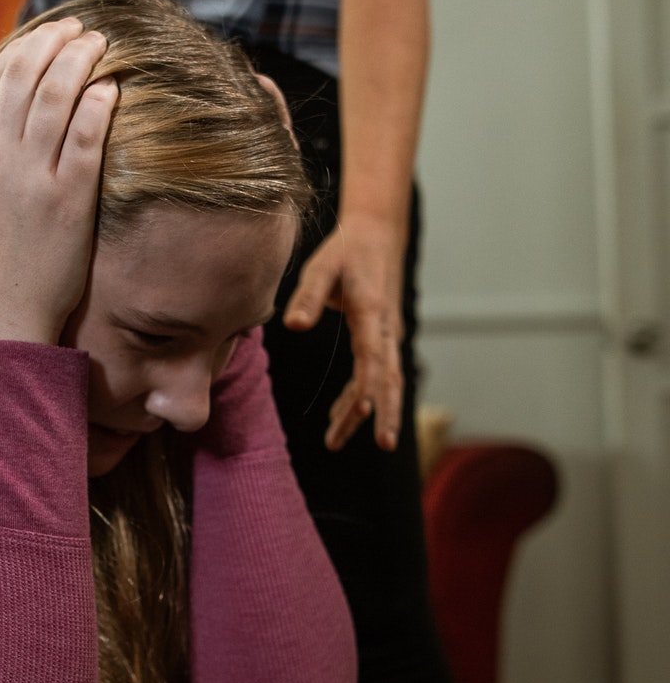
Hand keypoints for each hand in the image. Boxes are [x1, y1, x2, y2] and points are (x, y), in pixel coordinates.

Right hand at [0, 19, 117, 343]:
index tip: (41, 41)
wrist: (0, 319)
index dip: (18, 55)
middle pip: (22, 78)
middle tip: (75, 28)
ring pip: (54, 97)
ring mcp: (31, 178)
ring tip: (97, 43)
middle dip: (51, 41)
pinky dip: (97, 104)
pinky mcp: (68, 199)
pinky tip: (110, 88)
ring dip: (78, 60)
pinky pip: (85, 137)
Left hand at [282, 212, 405, 450]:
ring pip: (388, 381)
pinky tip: (341, 415)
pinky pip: (378, 374)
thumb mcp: (321, 267)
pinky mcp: (383, 338)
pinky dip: (361, 396)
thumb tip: (294, 326)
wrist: (377, 236)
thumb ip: (307, 296)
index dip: (368, 387)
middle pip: (389, 378)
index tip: (363, 414)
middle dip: (385, 413)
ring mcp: (389, 335)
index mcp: (372, 313)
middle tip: (383, 446)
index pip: (373, 357)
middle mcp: (387, 329)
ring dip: (373, 412)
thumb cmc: (345, 252)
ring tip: (338, 440)